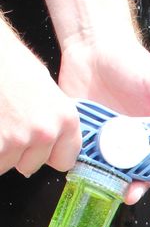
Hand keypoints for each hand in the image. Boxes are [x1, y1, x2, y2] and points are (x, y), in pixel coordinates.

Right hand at [0, 41, 80, 176]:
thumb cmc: (10, 60)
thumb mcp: (46, 89)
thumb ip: (53, 120)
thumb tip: (51, 142)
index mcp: (66, 119)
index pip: (63, 162)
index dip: (47, 156)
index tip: (38, 149)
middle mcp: (46, 132)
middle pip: (32, 166)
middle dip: (19, 153)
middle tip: (9, 127)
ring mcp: (18, 137)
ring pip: (7, 164)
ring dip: (0, 150)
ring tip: (0, 121)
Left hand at [58, 38, 149, 210]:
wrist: (92, 47)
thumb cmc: (129, 61)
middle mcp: (136, 144)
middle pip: (142, 176)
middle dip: (139, 189)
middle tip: (131, 194)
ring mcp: (111, 143)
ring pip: (115, 172)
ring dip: (113, 183)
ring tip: (109, 186)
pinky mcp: (88, 138)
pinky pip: (88, 159)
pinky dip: (86, 168)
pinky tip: (85, 171)